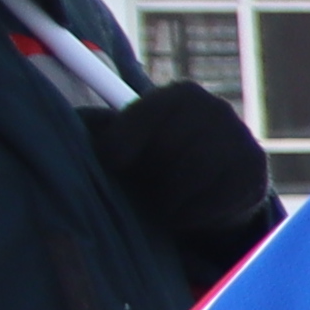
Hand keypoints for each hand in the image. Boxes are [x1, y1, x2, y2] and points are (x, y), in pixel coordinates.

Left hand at [87, 78, 279, 281]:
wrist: (213, 182)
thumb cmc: (155, 157)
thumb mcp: (123, 136)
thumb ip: (94, 129)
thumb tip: (54, 129)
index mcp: (181, 94)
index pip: (144, 118)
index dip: (121, 146)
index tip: (112, 166)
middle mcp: (217, 109)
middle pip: (168, 150)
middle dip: (146, 178)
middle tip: (136, 194)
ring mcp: (241, 141)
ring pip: (190, 178)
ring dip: (165, 200)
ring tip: (156, 206)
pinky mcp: (254, 174)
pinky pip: (215, 201)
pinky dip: (191, 215)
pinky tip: (182, 214)